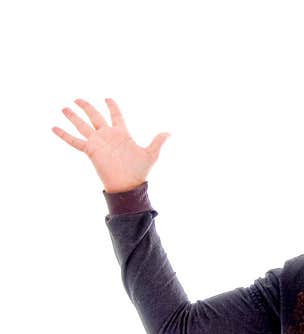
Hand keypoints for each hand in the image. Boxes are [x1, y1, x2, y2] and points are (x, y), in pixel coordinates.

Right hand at [52, 98, 170, 192]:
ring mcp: (98, 142)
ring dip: (73, 117)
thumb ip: (158, 142)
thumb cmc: (139, 171)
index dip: (112, 107)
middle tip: (77, 98)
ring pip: (83, 125)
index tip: (107, 98)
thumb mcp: (151, 154)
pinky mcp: (90, 150)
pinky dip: (64, 134)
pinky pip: (75, 141)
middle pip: (95, 117)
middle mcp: (108, 136)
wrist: (128, 184)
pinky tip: (53, 127)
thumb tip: (170, 133)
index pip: (116, 116)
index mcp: (122, 134)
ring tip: (64, 108)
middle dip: (87, 107)